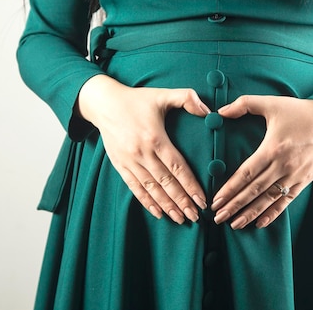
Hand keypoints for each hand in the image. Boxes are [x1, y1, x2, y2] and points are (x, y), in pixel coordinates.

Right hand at [76, 75, 210, 223]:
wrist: (103, 103)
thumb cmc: (136, 99)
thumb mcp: (162, 94)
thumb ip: (186, 98)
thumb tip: (209, 110)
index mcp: (155, 138)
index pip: (176, 167)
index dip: (190, 185)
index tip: (202, 200)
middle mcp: (141, 153)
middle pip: (165, 183)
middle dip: (182, 201)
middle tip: (196, 216)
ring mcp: (129, 161)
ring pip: (151, 189)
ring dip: (167, 206)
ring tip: (180, 219)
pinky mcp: (120, 165)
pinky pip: (134, 188)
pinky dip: (146, 202)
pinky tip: (158, 213)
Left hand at [210, 96, 312, 229]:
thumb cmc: (298, 112)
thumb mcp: (271, 103)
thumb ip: (243, 104)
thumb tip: (219, 112)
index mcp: (273, 148)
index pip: (246, 173)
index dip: (230, 189)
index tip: (216, 200)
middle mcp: (284, 165)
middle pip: (254, 190)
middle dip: (234, 205)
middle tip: (217, 217)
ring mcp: (295, 176)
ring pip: (269, 199)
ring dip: (250, 213)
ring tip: (234, 224)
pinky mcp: (305, 181)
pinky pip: (286, 201)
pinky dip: (273, 213)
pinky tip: (259, 223)